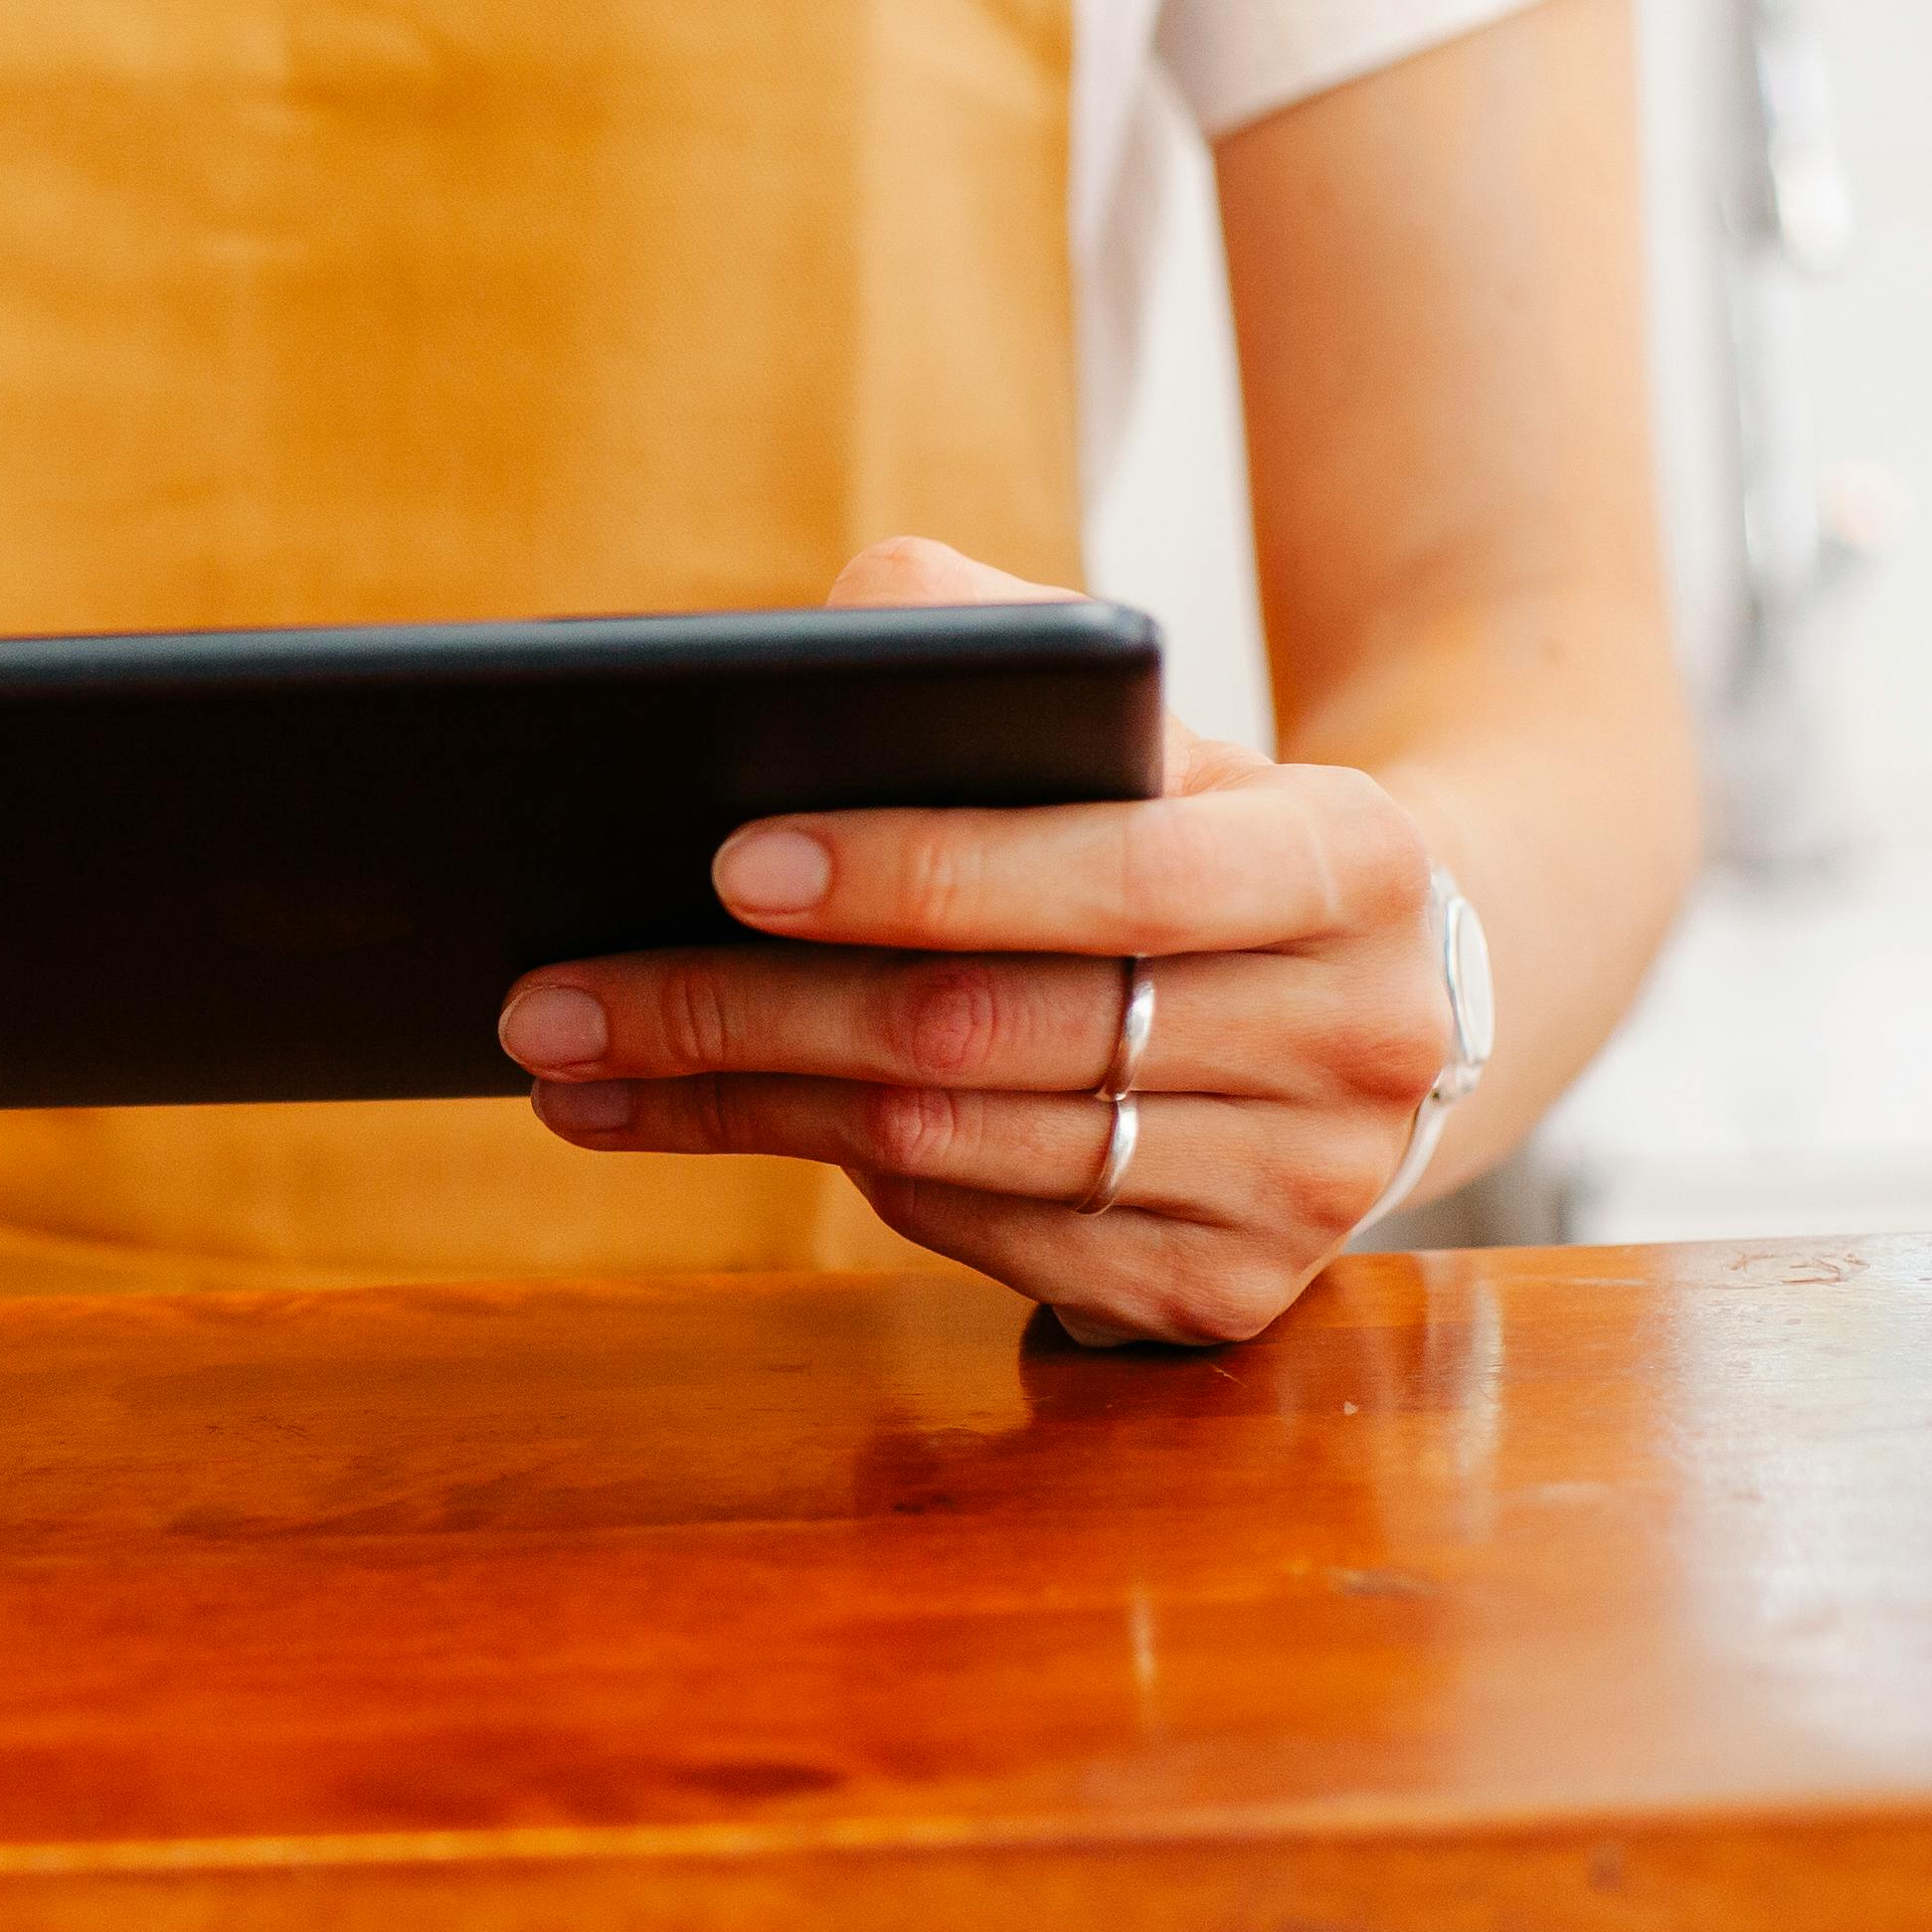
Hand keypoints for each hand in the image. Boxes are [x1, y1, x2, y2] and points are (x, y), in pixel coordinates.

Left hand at [495, 538, 1458, 1348]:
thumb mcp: (1139, 718)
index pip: (1118, 875)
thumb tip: (810, 657)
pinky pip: (977, 1232)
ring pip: (953, 1147)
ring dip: (733, 1106)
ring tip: (574, 1059)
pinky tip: (711, 1117)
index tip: (728, 860)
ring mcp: (1299, 1190)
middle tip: (550, 997)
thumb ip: (991, 636)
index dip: (921, 871)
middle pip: (985, 1033)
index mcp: (1351, 862)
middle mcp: (1354, 1041)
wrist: (1382, 979)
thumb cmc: (1191, 815)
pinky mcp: (1228, 1295)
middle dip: (740, 1010)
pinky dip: (833, 1170)